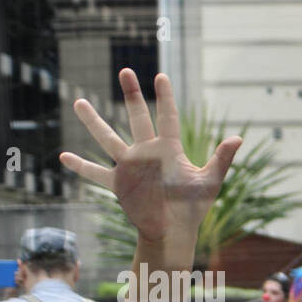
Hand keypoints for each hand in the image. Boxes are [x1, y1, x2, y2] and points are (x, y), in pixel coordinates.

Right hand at [59, 69, 240, 251]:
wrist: (175, 231)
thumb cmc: (194, 206)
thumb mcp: (210, 182)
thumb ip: (222, 159)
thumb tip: (238, 138)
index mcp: (170, 150)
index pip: (168, 118)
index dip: (166, 97)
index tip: (161, 76)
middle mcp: (148, 153)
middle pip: (138, 118)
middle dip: (131, 95)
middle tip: (125, 70)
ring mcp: (131, 166)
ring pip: (108, 139)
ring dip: (94, 122)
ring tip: (79, 102)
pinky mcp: (120, 184)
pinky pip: (96, 174)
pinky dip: (81, 166)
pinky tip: (63, 156)